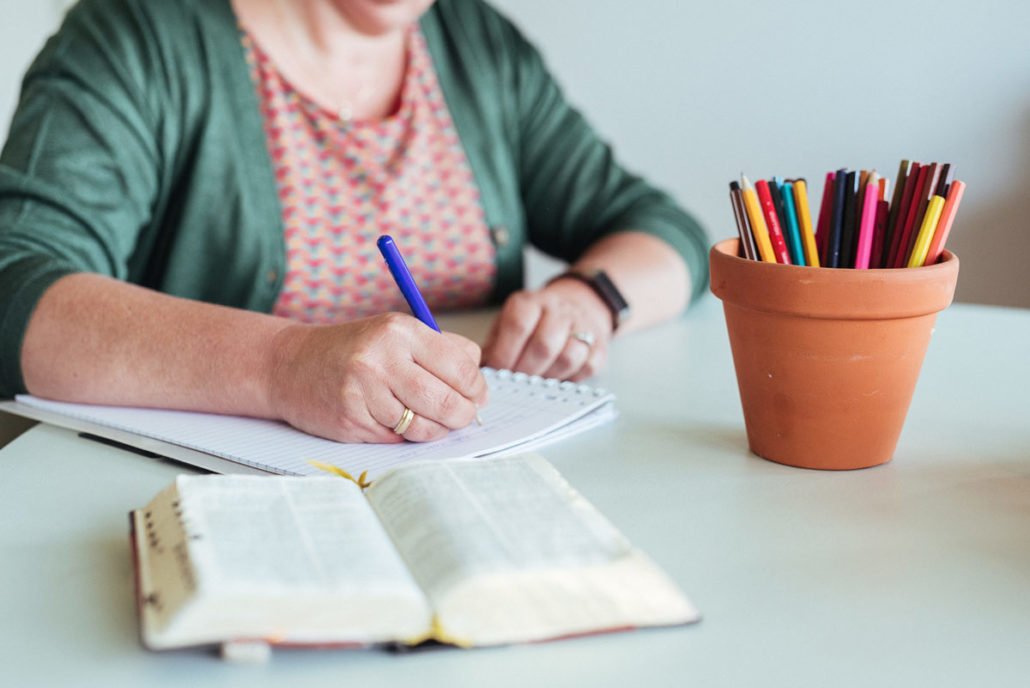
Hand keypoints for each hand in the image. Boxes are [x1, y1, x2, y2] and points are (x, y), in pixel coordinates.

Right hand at [268, 313, 487, 442]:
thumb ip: (441, 351)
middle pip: (448, 402)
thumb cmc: (352, 350)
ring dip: (435, 430)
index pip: (462, 367)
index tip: (476, 395)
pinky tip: (396, 422)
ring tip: (429, 419)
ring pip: (425, 427)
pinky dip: (405, 437)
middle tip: (462, 415)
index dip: (476, 388)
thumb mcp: (396, 334)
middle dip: (463, 415)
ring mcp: (364, 392)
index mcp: (400, 331)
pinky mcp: (352, 421)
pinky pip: (398, 440)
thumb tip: (480, 385)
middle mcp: (382, 359)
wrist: (289, 364)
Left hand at [481, 279, 611, 380]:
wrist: (581, 303)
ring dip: (548, 375)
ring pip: (568, 357)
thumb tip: (478, 372)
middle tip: (516, 382)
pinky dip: (570, 378)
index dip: (505, 353)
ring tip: (536, 381)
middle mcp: (558, 311)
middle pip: (544, 345)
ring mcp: (582, 327)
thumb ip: (495, 344)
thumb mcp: (510, 321)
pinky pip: (587, 368)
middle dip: (526, 370)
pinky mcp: (599, 346)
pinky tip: (557, 377)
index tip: (497, 371)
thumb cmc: (536, 321)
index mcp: (531, 302)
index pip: (518, 326)